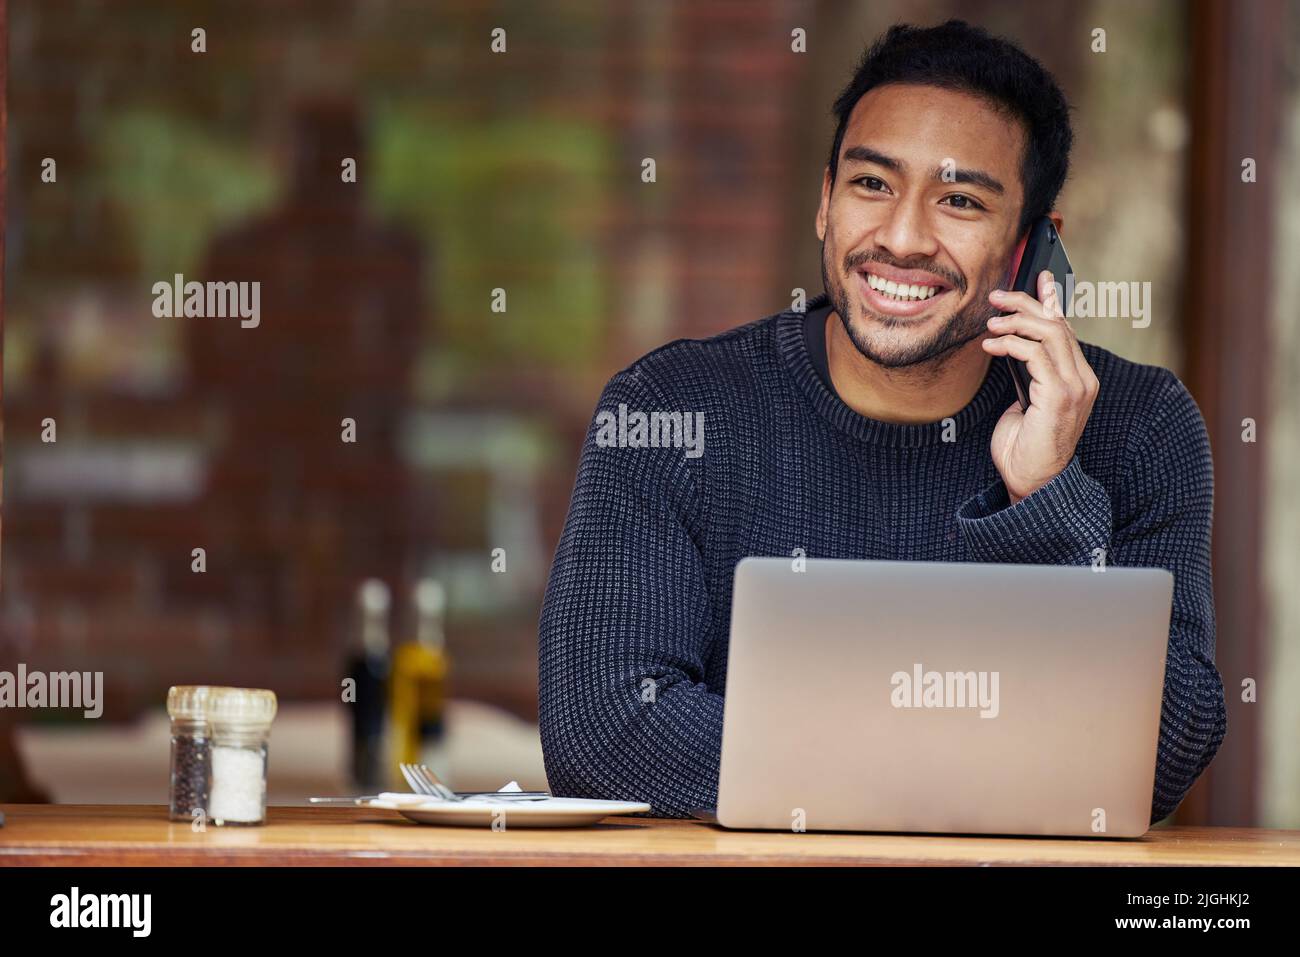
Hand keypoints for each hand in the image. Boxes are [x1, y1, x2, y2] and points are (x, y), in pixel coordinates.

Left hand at [981, 269, 1098, 504]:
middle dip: (1026, 304)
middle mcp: (1082, 380)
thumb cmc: (1024, 446)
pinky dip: (1011, 344)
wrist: (1031, 482)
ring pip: (1049, 334)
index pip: (1066, 330)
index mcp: (1077, 379)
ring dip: (1015, 322)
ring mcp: (1075, 387)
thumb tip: (1011, 344)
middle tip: (996, 297)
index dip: (1053, 301)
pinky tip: (991, 346)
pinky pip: (1036, 354)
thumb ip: (1028, 374)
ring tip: (990, 323)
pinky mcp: (1060, 396)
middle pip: (1057, 325)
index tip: (1039, 278)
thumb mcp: (1024, 400)